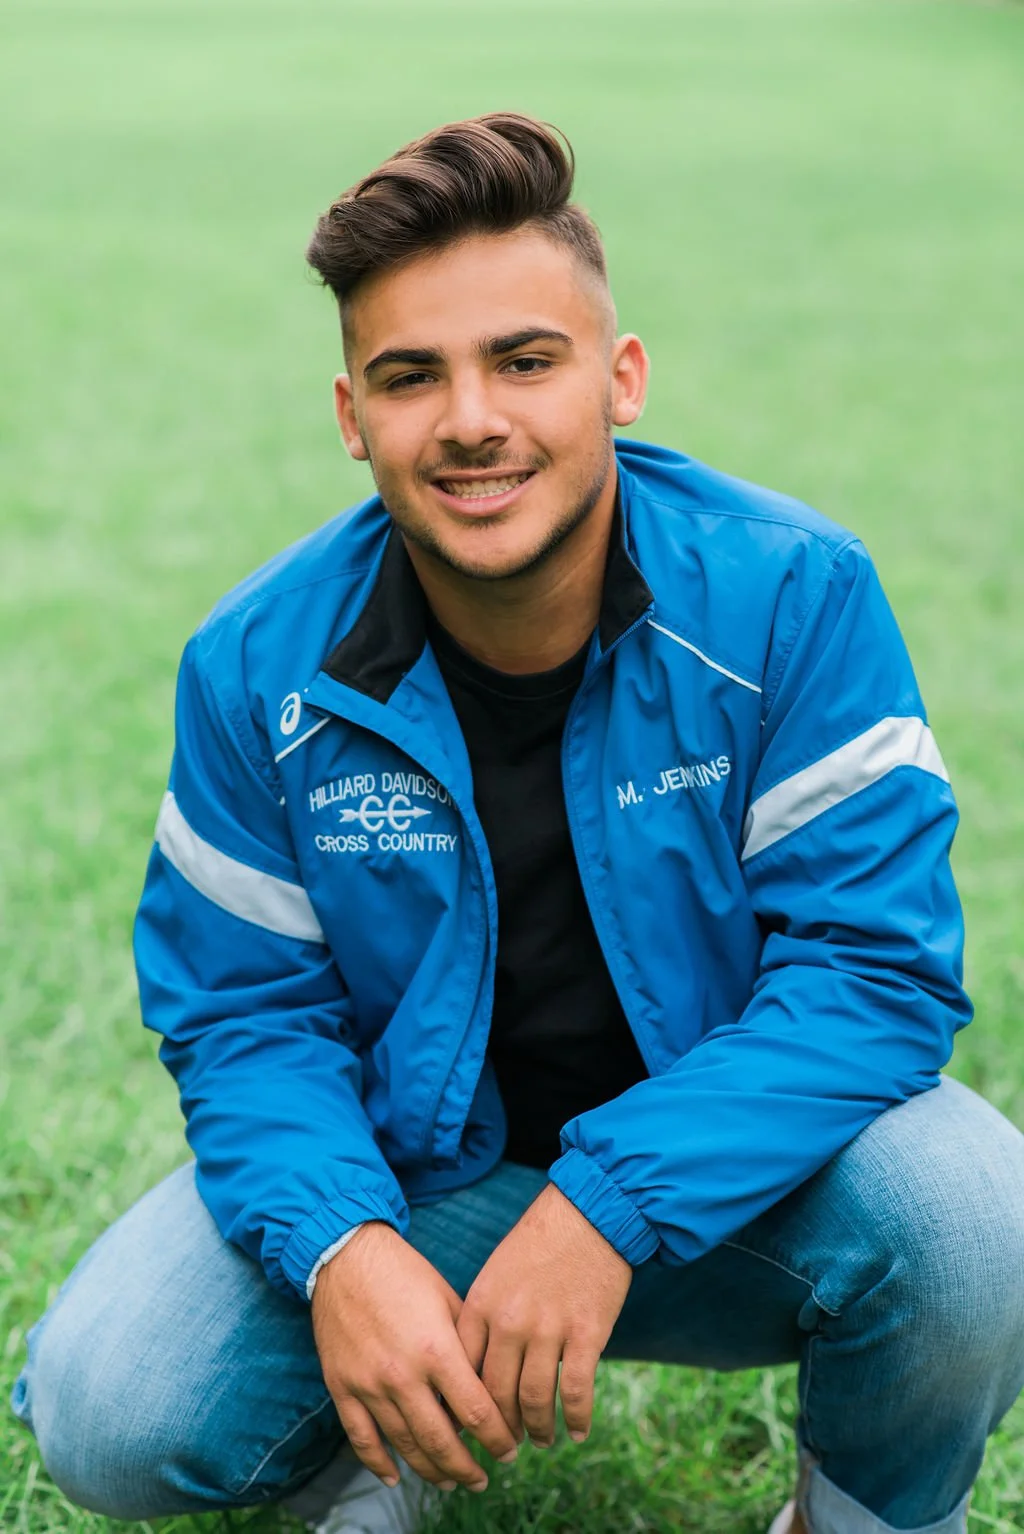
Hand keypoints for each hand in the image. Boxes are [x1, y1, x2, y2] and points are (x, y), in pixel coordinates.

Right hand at [311, 1222, 518, 1490]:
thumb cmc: (404, 1272)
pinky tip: (396, 1477)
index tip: (509, 1450)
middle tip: (484, 1478)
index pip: (476, 1412)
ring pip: (405, 1445)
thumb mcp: (448, 1298)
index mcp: (436, 1349)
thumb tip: (490, 1384)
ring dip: (431, 1471)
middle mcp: (403, 1374)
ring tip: (451, 1481)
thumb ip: (469, 1343)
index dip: (497, 1437)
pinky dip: (378, 1464)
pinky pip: (362, 1438)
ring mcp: (369, 1385)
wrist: (347, 1256)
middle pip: (442, 1441)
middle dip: (468, 1467)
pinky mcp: (343, 1387)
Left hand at [456, 1183, 631, 1447]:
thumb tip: (474, 1368)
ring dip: (537, 1429)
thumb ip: (484, 1318)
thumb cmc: (540, 1241)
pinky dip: (577, 1417)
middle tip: (504, 1448)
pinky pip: (577, 1390)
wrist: (589, 1213)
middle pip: (496, 1395)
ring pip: (535, 1399)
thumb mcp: (497, 1273)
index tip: (469, 1429)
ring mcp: (548, 1329)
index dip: (465, 1408)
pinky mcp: (586, 1333)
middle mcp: (510, 1321)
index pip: (463, 1372)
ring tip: (540, 1440)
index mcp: (482, 1304)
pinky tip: (578, 1431)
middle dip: (499, 1430)